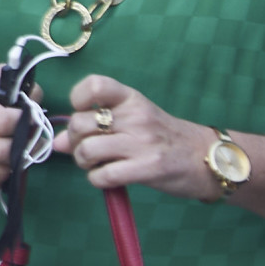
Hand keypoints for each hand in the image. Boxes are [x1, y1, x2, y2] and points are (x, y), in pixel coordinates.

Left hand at [56, 75, 222, 203]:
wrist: (206, 158)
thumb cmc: (165, 139)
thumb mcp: (134, 122)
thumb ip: (97, 127)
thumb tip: (58, 141)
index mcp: (132, 99)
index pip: (94, 85)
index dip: (78, 99)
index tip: (84, 113)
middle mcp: (136, 116)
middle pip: (81, 123)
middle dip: (76, 141)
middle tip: (89, 150)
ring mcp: (142, 142)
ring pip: (87, 150)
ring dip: (84, 163)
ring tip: (97, 165)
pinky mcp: (148, 168)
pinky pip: (103, 175)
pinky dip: (97, 180)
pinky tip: (108, 178)